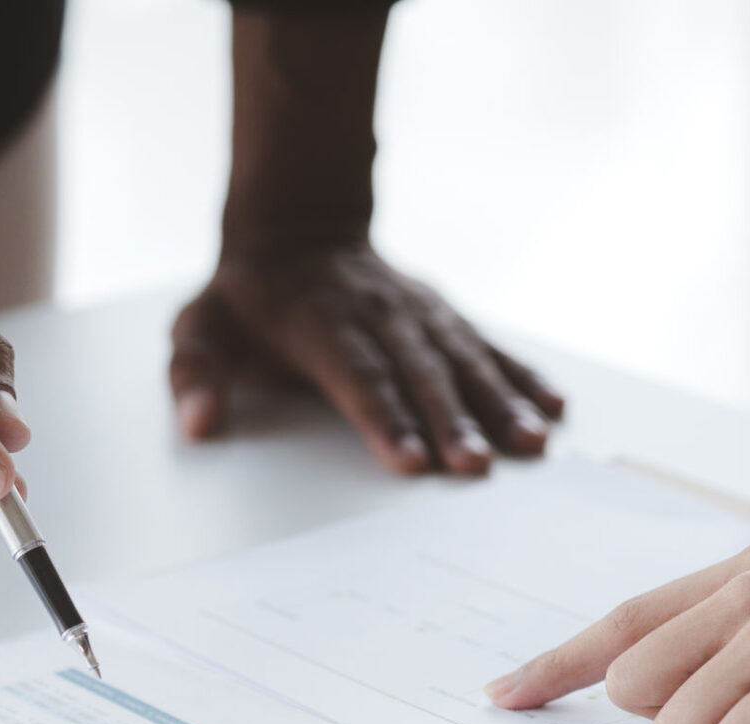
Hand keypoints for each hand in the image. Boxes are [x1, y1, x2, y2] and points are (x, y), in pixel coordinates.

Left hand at [170, 242, 563, 474]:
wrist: (300, 232)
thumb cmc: (249, 300)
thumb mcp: (201, 327)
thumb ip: (196, 375)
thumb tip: (200, 423)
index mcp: (319, 324)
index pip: (357, 377)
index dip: (384, 419)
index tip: (410, 463)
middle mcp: (378, 316)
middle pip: (419, 373)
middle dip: (452, 420)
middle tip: (479, 465)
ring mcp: (418, 313)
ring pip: (462, 358)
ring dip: (500, 401)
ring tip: (532, 442)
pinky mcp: (444, 316)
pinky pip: (488, 343)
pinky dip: (523, 373)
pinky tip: (554, 405)